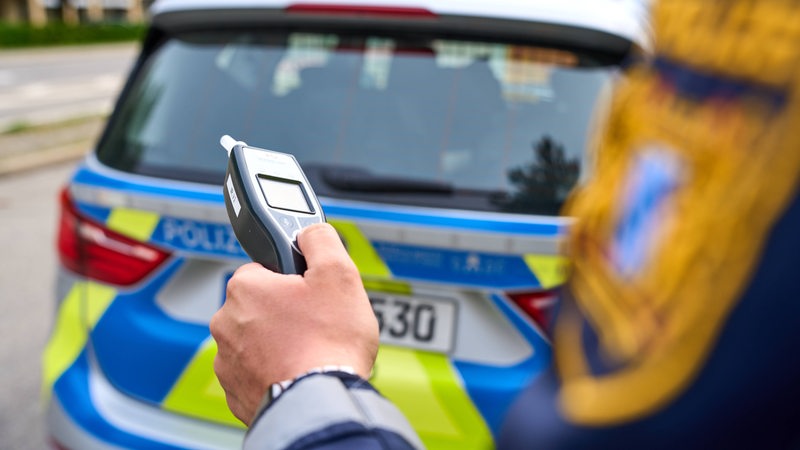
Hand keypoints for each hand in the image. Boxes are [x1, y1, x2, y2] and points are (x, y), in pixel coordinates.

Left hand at [210, 223, 378, 424]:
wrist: (321, 402)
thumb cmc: (329, 342)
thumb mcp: (338, 273)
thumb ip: (320, 239)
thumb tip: (310, 230)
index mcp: (244, 287)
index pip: (266, 269)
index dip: (295, 280)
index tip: (312, 295)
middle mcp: (226, 322)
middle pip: (261, 306)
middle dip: (286, 312)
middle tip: (317, 323)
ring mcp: (228, 361)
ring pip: (257, 340)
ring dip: (279, 343)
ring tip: (311, 351)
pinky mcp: (235, 392)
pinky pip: (255, 372)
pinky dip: (274, 371)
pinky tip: (299, 372)